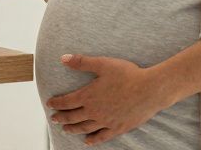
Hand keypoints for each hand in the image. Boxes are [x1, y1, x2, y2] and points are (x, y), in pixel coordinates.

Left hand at [47, 54, 171, 145]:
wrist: (150, 90)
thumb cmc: (128, 75)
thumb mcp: (103, 64)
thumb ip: (82, 62)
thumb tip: (63, 58)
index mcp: (88, 95)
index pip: (67, 101)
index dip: (57, 103)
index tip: (50, 104)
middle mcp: (94, 111)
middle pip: (73, 117)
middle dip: (61, 117)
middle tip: (53, 119)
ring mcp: (106, 121)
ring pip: (84, 128)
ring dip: (73, 129)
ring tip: (66, 129)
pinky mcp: (118, 128)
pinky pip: (102, 136)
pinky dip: (93, 140)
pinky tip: (87, 142)